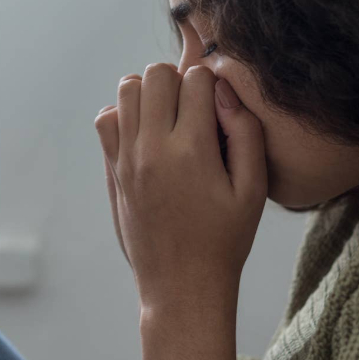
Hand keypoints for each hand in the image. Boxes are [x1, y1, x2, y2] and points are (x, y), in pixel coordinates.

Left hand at [93, 64, 267, 309]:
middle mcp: (152, 148)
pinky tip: (146, 135)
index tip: (219, 110)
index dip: (213, 86)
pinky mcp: (112, 172)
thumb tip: (224, 91)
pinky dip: (123, 115)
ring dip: (149, 93)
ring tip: (169, 118)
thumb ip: (246, 133)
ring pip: (125, 89)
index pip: (196, 79)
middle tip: (194, 110)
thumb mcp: (253, 190)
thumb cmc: (225, 240)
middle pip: (155, 74)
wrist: (181, 285)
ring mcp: (126, 159)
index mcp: (192, 150)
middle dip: (179, 81)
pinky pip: (105, 120)